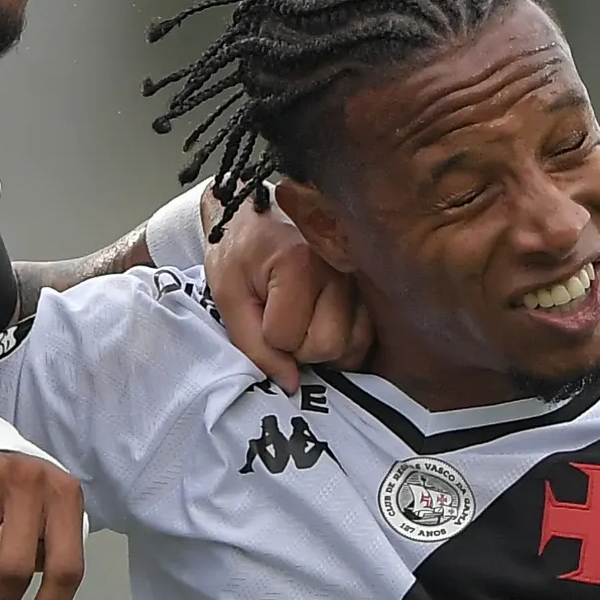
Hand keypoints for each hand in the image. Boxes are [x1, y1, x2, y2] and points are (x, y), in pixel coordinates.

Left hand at [206, 194, 370, 387]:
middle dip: (298, 348)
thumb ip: (251, 343)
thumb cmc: (240, 251)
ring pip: (352, 347)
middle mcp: (340, 270)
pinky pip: (367, 339)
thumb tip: (290, 383)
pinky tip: (323, 327)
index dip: (265, 336)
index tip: (257, 312)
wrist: (260, 216)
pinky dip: (345, 344)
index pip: (285, 338)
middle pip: (326, 346)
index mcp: (299, 264)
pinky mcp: (371, 291)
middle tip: (280, 322)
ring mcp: (361, 281)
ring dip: (323, 348)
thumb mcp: (228, 294)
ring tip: (303, 323)